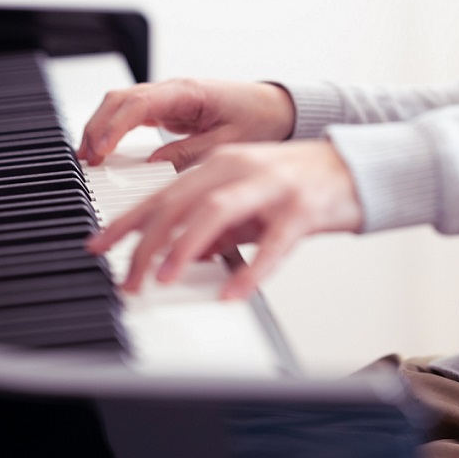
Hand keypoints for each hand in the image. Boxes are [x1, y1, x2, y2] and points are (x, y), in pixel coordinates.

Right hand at [77, 78, 295, 167]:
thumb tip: (153, 166)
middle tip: (86, 159)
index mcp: (189, 92)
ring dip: (101, 126)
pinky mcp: (170, 108)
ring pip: (122, 103)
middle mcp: (175, 90)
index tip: (99, 151)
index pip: (139, 103)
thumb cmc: (260, 119)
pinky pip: (133, 113)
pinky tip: (105, 149)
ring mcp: (170, 97)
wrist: (279, 108)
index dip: (114, 126)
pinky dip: (114, 128)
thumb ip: (189, 154)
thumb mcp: (228, 144)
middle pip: (121, 99)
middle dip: (97, 125)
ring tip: (88, 157)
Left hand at [86, 140, 362, 297]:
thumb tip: (181, 254)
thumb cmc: (303, 183)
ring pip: (216, 210)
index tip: (99, 245)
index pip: (163, 193)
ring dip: (184, 245)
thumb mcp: (250, 201)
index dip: (128, 220)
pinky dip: (249, 271)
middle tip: (129, 278)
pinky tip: (231, 294)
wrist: (359, 168)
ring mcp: (272, 185)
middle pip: (181, 201)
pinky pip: (272, 244)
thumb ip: (217, 226)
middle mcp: (241, 167)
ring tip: (163, 278)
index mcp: (222, 162)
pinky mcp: (303, 208)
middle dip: (146, 240)